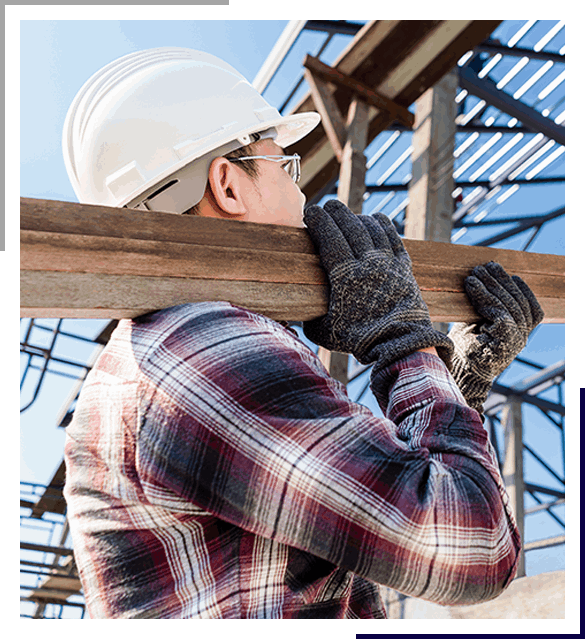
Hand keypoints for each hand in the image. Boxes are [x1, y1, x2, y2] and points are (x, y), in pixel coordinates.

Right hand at [302, 200, 452, 370]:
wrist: (399, 344)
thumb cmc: (358, 339)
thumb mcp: (324, 330)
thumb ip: (310, 315)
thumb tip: (296, 309)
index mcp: (344, 275)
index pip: (329, 237)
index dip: (319, 221)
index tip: (311, 212)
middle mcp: (367, 263)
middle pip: (350, 227)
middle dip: (337, 212)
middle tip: (327, 206)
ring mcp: (388, 263)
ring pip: (372, 229)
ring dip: (358, 217)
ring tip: (348, 214)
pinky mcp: (404, 267)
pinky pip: (393, 238)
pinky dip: (383, 225)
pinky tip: (375, 219)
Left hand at [448, 261, 543, 413]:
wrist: (460, 371)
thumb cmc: (467, 346)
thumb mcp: (480, 322)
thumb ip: (489, 307)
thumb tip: (484, 280)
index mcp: (521, 333)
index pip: (531, 307)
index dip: (522, 289)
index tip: (510, 273)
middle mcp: (522, 337)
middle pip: (518, 302)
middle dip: (501, 281)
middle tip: (486, 266)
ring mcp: (516, 340)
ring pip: (507, 305)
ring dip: (489, 285)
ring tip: (474, 274)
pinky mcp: (505, 341)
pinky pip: (498, 313)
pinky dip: (483, 297)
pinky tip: (471, 287)